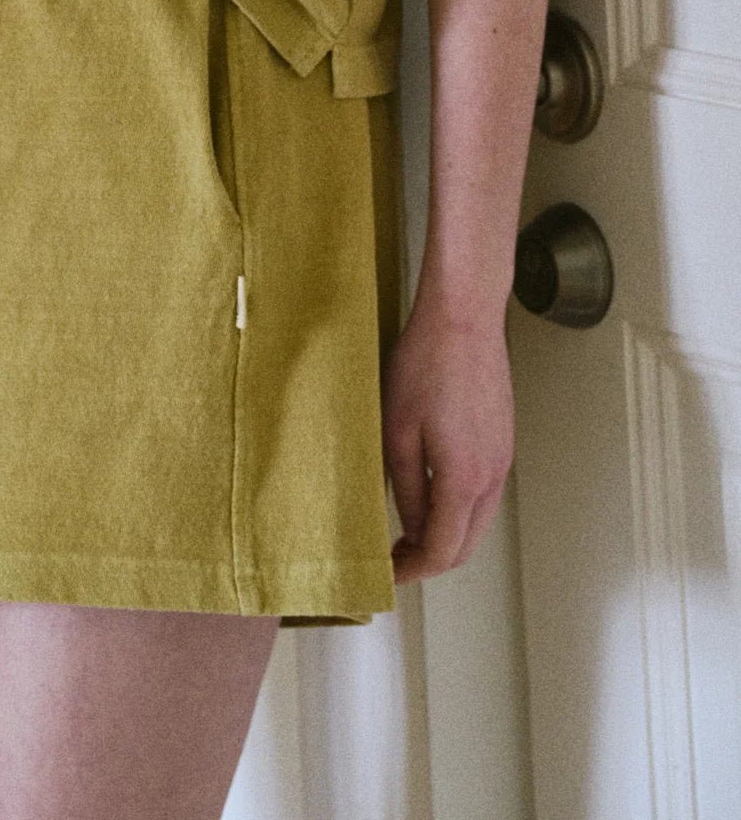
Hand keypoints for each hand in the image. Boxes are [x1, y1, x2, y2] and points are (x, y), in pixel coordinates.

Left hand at [380, 295, 514, 583]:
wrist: (464, 317)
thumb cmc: (426, 363)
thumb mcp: (398, 431)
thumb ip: (405, 487)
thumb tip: (408, 526)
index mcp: (464, 480)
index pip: (442, 551)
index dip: (412, 571)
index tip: (388, 573)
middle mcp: (492, 475)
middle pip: (465, 544)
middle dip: (429, 559)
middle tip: (393, 556)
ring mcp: (502, 456)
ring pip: (477, 519)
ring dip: (445, 533)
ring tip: (406, 527)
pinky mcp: (502, 438)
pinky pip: (483, 491)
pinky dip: (458, 507)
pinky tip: (429, 491)